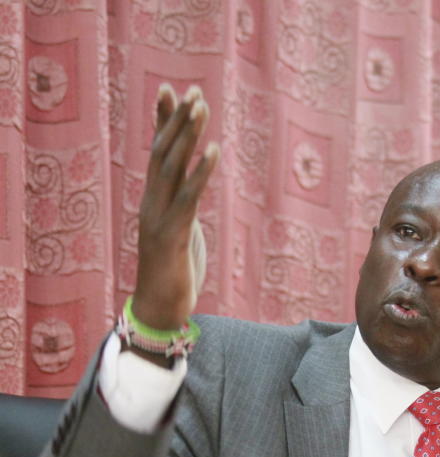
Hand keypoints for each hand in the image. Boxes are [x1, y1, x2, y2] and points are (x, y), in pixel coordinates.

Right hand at [132, 84, 218, 331]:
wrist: (160, 309)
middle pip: (162, 152)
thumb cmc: (174, 272)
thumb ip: (184, 208)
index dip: (162, 121)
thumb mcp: (181, 231)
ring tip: (200, 107)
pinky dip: (200, 173)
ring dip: (187, 136)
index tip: (169, 90)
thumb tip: (192, 190)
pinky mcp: (172, 234)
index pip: (156, 152)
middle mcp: (151, 203)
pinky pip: (188, 197)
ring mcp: (159, 217)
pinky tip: (213, 151)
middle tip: (193, 89)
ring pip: (171, 167)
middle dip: (177, 120)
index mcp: (154, 201)